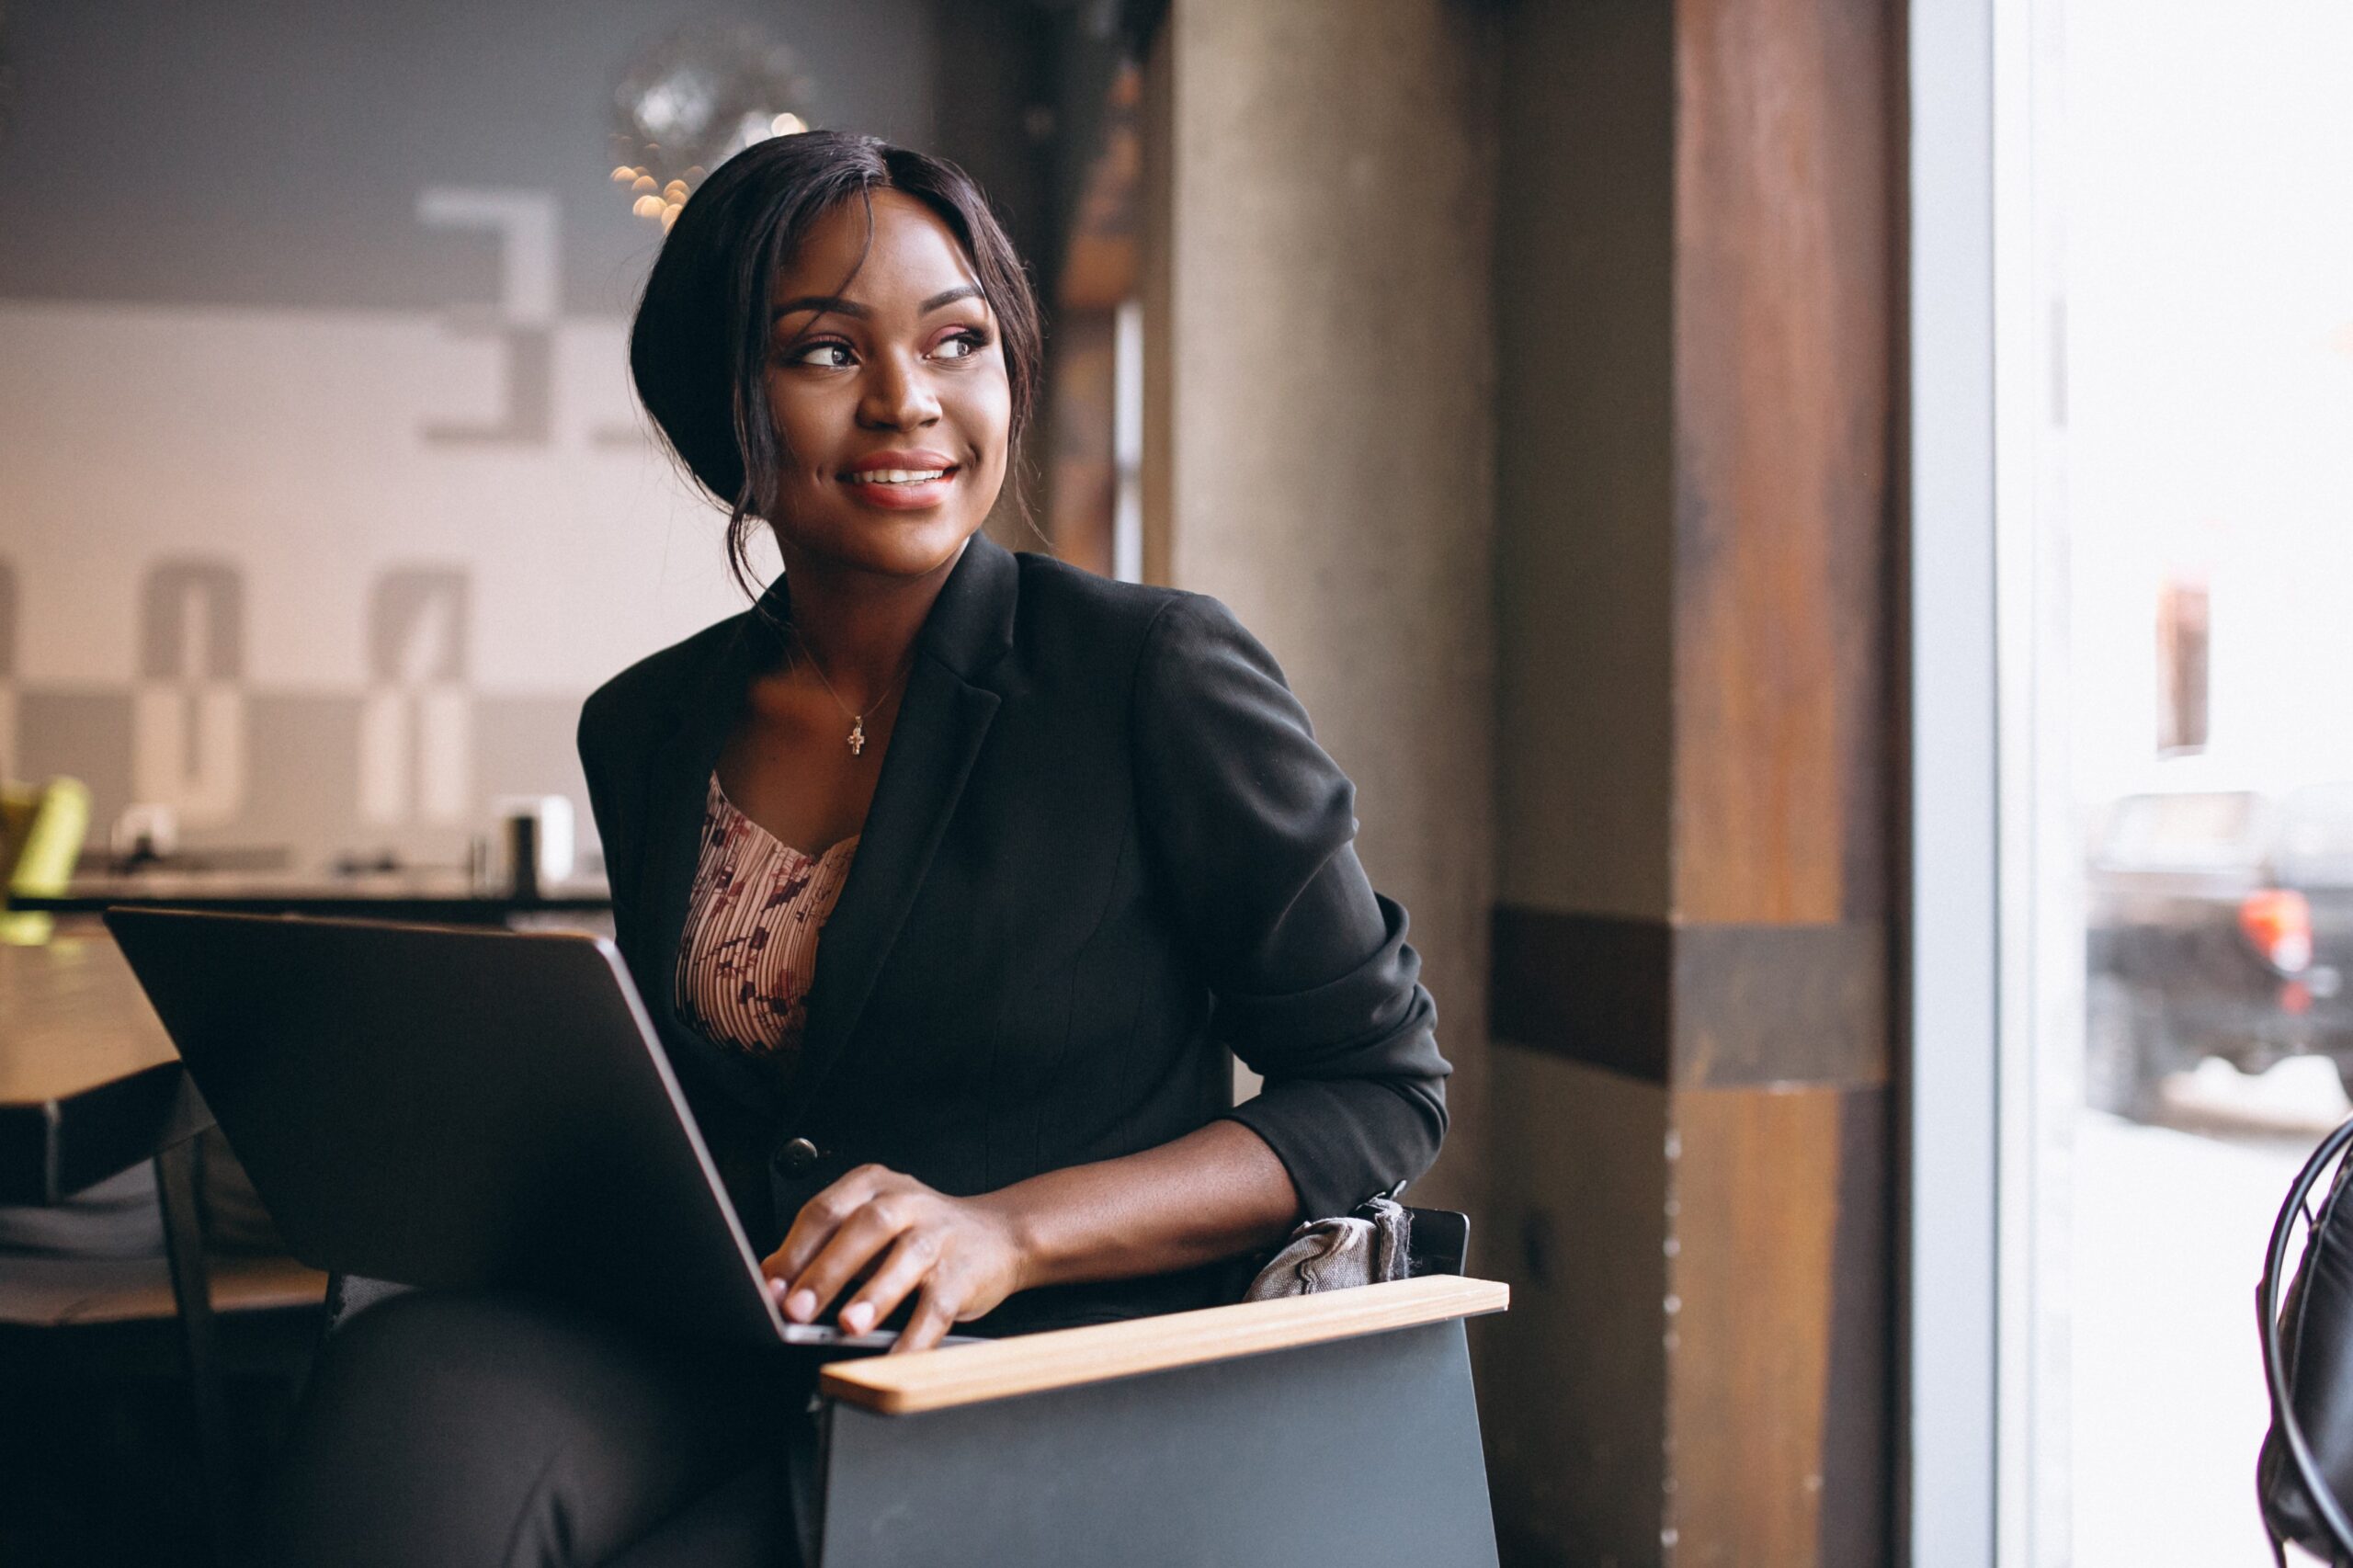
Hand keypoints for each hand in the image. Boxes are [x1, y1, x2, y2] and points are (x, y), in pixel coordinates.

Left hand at [761, 1165, 1028, 1353]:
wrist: (997, 1236)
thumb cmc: (917, 1235)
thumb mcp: (866, 1228)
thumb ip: (820, 1247)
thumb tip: (770, 1278)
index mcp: (872, 1187)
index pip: (825, 1211)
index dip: (795, 1250)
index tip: (772, 1288)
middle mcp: (906, 1203)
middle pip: (863, 1230)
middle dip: (826, 1271)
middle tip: (797, 1309)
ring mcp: (939, 1236)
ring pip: (905, 1260)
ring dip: (874, 1295)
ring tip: (849, 1326)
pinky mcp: (964, 1272)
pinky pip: (937, 1306)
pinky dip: (915, 1336)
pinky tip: (894, 1357)